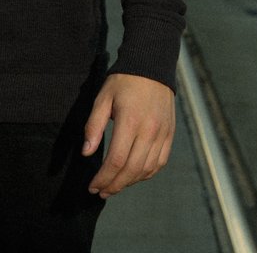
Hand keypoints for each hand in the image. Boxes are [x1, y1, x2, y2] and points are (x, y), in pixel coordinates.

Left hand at [82, 73, 174, 197]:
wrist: (152, 64)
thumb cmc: (124, 81)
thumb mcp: (103, 98)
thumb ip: (94, 126)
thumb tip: (86, 153)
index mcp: (130, 121)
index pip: (116, 160)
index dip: (103, 178)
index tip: (93, 186)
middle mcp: (149, 130)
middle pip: (132, 170)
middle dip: (114, 185)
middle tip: (101, 192)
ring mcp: (162, 133)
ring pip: (147, 169)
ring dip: (129, 182)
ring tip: (115, 186)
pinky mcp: (170, 134)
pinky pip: (160, 162)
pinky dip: (147, 174)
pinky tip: (134, 176)